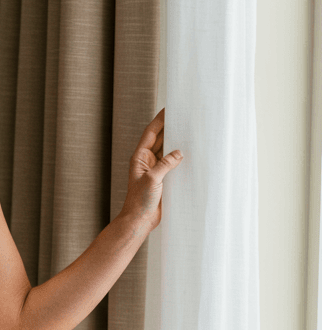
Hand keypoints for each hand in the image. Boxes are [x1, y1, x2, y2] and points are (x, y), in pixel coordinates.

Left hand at [120, 108, 182, 233]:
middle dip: (171, 128)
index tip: (169, 108)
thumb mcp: (152, 179)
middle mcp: (147, 161)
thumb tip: (179, 153)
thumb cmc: (139, 201)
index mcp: (140, 157)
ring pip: (168, 151)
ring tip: (190, 131)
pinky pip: (173, 164)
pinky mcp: (164, 179)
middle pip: (160, 139)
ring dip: (177, 142)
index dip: (160, 120)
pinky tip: (191, 152)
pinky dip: (181, 158)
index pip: (150, 133)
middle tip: (184, 117)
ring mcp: (156, 170)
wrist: (140, 220)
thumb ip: (165, 164)